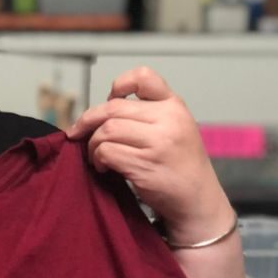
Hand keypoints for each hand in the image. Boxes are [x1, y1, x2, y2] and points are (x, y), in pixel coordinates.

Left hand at [65, 67, 232, 241]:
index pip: (144, 77)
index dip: (120, 84)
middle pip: (112, 108)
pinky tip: (105, 168)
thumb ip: (146, 113)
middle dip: (88, 121)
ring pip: (106, 130)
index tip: (109, 100)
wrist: (198, 200)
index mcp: (174, 106)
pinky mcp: (146, 164)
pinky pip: (106, 152)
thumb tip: (100, 110)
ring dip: (93, 145)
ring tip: (98, 156)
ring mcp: (158, 142)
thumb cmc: (179, 164)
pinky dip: (98, 159)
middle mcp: (169, 120)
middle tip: (79, 133)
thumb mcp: (174, 128)